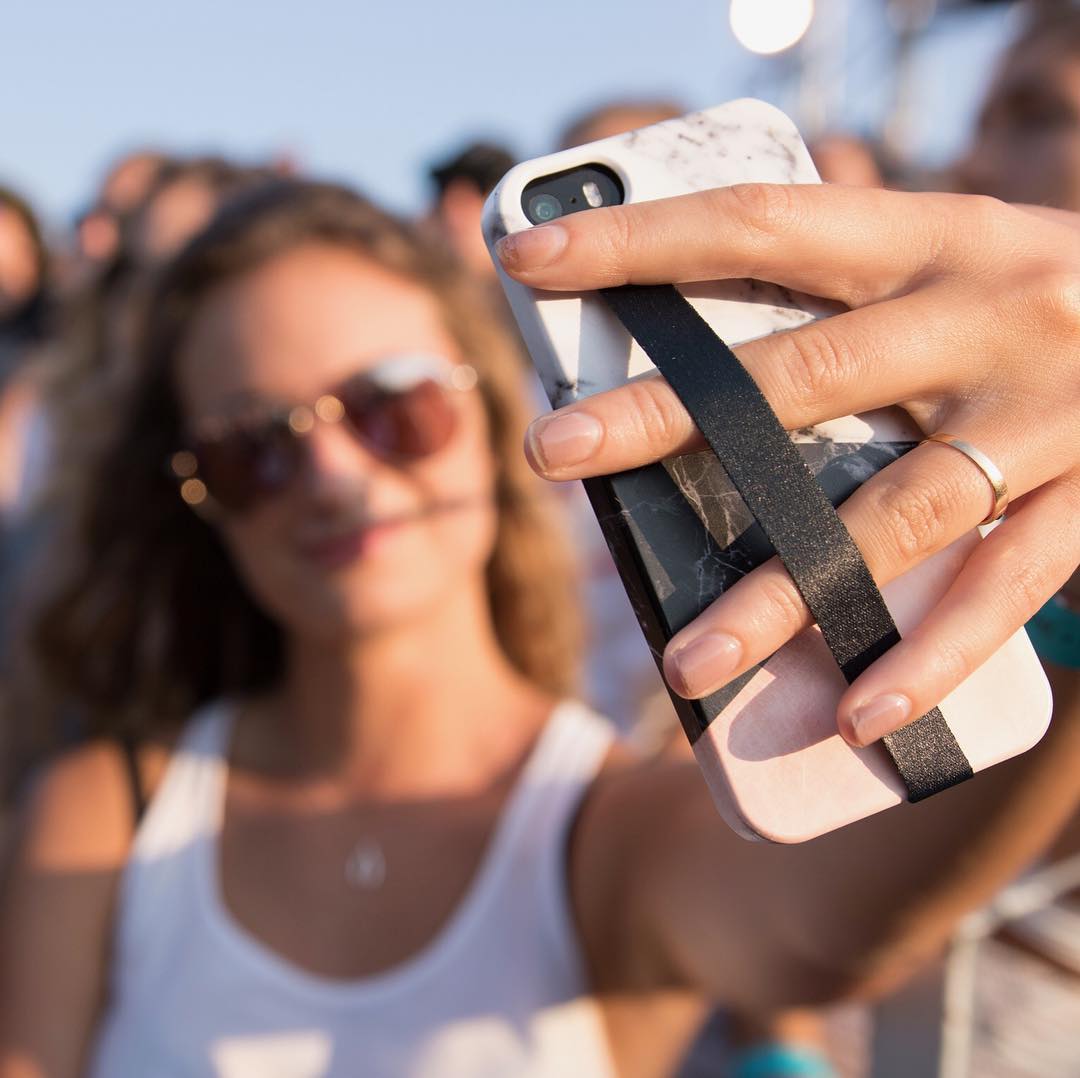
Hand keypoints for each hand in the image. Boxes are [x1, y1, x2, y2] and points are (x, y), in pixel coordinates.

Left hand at [497, 184, 1079, 745]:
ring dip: (781, 594)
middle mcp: (981, 313)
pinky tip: (855, 718)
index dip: (642, 236)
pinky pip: (1004, 593)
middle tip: (552, 451)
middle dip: (666, 417)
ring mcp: (1040, 413)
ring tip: (684, 665)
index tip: (532, 254)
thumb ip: (833, 299)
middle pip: (799, 375)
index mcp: (926, 237)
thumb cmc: (1028, 296)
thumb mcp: (938, 260)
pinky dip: (928, 658)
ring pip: (891, 514)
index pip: (759, 223)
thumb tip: (684, 365)